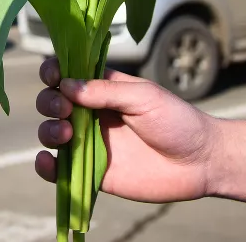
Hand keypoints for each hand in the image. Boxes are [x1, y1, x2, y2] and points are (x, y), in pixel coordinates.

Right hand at [34, 58, 218, 202]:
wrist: (200, 162)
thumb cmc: (177, 120)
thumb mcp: (144, 96)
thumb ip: (106, 90)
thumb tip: (67, 85)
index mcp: (102, 88)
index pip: (66, 74)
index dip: (53, 72)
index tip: (53, 76)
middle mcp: (91, 113)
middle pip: (51, 102)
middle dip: (49, 102)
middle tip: (66, 109)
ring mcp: (90, 143)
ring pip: (50, 133)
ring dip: (48, 131)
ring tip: (67, 134)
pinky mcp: (93, 172)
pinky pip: (60, 170)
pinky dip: (45, 167)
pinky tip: (47, 162)